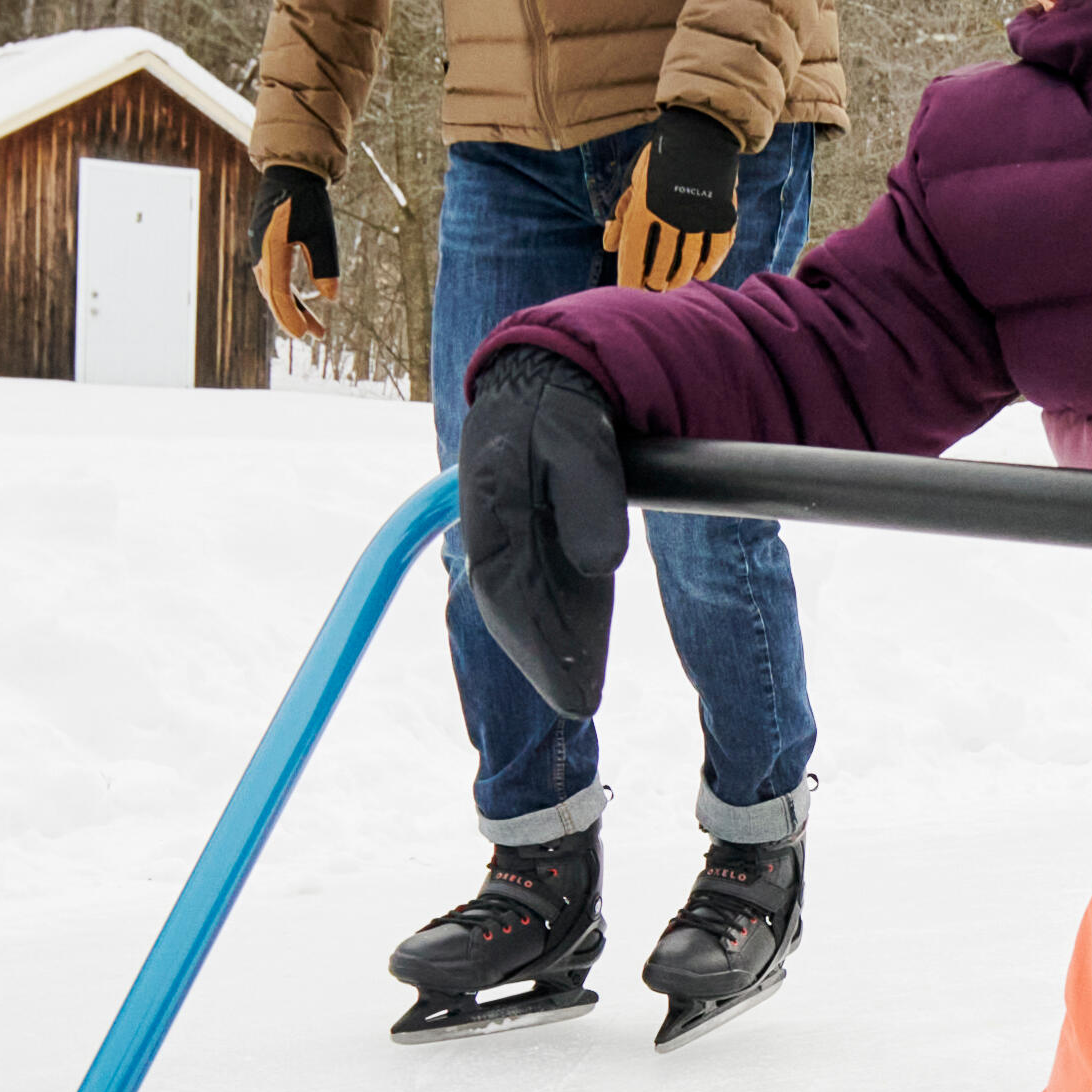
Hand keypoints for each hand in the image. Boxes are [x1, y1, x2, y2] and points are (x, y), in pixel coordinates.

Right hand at [248, 163, 342, 342]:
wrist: (290, 172)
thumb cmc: (307, 200)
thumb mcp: (322, 231)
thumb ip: (325, 264)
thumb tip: (331, 298)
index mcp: (271, 248)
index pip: (279, 291)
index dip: (291, 315)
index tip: (305, 334)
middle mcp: (261, 253)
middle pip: (274, 295)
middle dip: (293, 318)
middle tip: (314, 336)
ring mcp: (261, 251)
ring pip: (274, 288)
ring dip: (293, 308)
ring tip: (317, 328)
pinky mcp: (266, 248)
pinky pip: (275, 278)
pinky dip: (288, 294)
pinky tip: (303, 305)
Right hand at [454, 347, 634, 717]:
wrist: (545, 386)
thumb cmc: (561, 413)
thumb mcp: (580, 443)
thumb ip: (589, 498)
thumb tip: (600, 563)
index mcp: (491, 509)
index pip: (505, 589)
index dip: (533, 641)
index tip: (563, 678)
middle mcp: (493, 536)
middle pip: (513, 611)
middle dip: (543, 661)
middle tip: (580, 705)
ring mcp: (510, 544)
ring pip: (527, 611)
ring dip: (552, 654)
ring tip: (585, 696)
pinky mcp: (533, 547)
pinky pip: (545, 596)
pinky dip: (564, 629)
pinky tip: (585, 660)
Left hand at [602, 105, 746, 290]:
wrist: (699, 131)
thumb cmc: (659, 160)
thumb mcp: (634, 182)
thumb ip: (621, 214)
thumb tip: (609, 247)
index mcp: (644, 207)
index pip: (634, 255)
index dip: (630, 280)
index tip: (629, 292)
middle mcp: (671, 214)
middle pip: (662, 264)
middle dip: (656, 283)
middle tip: (653, 290)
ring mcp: (699, 215)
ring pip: (689, 262)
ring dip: (680, 278)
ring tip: (673, 285)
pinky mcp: (721, 213)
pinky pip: (716, 250)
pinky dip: (709, 266)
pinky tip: (701, 274)